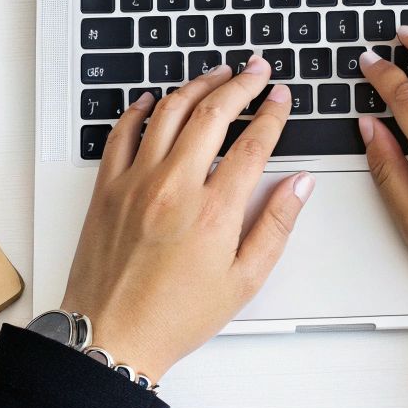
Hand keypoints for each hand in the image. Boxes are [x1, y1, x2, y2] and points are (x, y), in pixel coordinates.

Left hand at [61, 57, 314, 379]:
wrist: (111, 335)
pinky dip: (139, 109)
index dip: (272, 114)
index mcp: (214, 212)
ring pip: (168, 112)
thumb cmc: (175, 316)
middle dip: (241, 84)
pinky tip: (153, 99)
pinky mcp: (107, 189)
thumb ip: (276, 226)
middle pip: (212, 114)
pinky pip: (122, 133)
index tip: (281, 99)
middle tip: (257, 71)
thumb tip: (299, 185)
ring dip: (196, 86)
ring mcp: (136, 183)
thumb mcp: (243, 281)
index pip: (252, 144)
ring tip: (217, 74)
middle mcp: (174, 187)